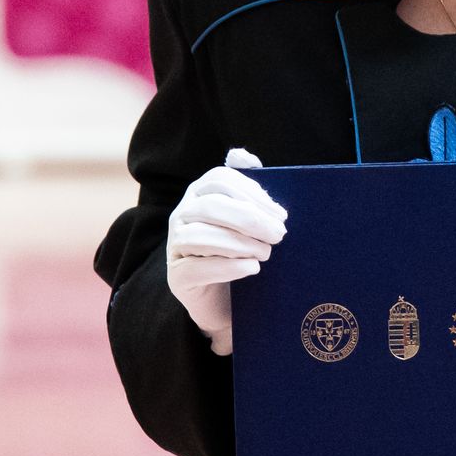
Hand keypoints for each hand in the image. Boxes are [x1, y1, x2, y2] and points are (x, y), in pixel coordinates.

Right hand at [165, 148, 286, 355]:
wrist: (226, 300)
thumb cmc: (241, 251)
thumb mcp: (249, 220)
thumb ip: (250, 189)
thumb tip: (245, 155)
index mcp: (199, 194)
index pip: (219, 180)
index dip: (251, 193)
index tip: (280, 213)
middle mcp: (181, 215)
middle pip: (211, 206)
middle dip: (249, 219)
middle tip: (279, 235)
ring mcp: (175, 247)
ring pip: (200, 236)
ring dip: (240, 244)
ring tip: (266, 254)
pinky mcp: (176, 278)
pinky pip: (196, 268)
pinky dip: (228, 267)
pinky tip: (251, 269)